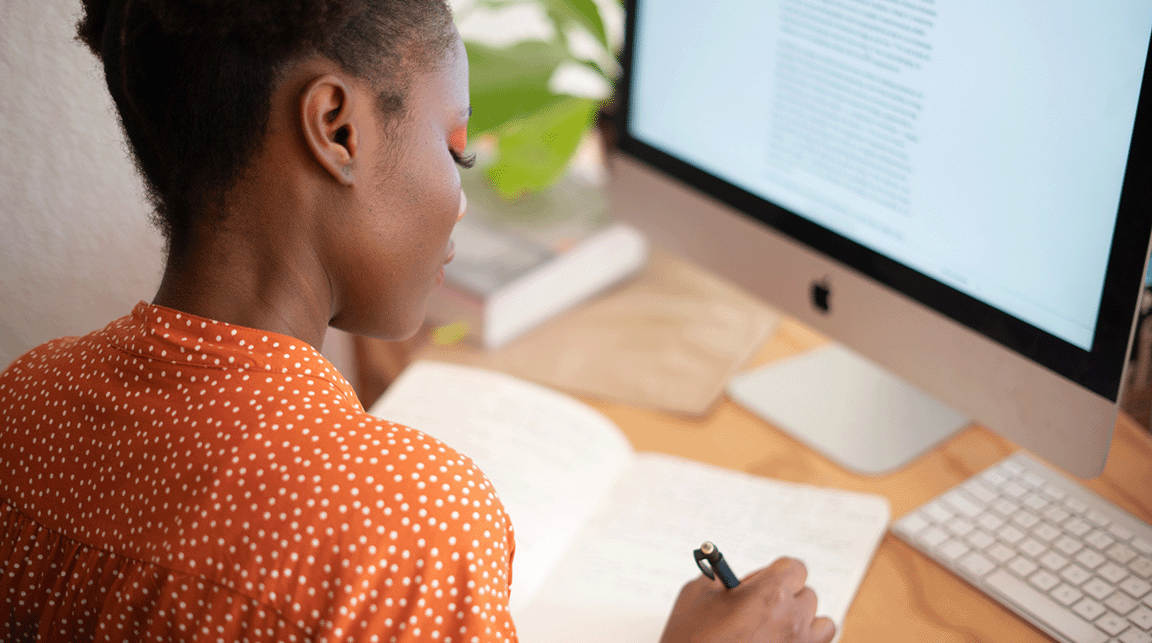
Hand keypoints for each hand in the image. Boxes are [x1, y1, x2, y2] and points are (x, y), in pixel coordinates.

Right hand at [658, 557, 834, 642]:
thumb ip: (718, 579)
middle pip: (807, 595)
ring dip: (804, 622)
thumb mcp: (695, 596)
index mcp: (770, 593)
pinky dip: (805, 642)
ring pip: (821, 623)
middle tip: (760, 608)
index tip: (762, 582)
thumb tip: (729, 579)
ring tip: (778, 629)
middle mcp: (792, 618)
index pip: (794, 568)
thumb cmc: (693, 640)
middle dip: (786, 598)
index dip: (777, 573)